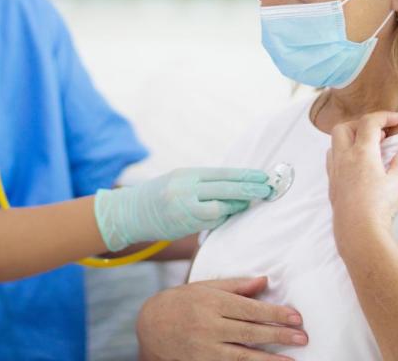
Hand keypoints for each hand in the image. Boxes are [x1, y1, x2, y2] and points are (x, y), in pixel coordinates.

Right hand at [94, 168, 270, 250]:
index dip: (244, 175)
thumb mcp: (178, 181)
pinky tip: (228, 213)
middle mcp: (185, 188)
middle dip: (248, 189)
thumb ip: (203, 183)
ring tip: (250, 202)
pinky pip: (210, 221)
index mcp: (186, 174)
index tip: (262, 176)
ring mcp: (183, 207)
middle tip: (267, 189)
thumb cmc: (159, 196)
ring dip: (237, 205)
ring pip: (220, 206)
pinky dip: (222, 216)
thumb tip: (234, 186)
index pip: (222, 173)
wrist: (130, 213)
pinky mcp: (183, 224)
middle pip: (225, 188)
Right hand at [137, 277, 305, 360]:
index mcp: (211, 302)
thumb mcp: (205, 287)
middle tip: (303, 337)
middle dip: (278, 335)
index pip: (249, 309)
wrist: (151, 326)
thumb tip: (265, 281)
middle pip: (249, 332)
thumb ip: (236, 285)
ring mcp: (205, 348)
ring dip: (269, 359)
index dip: (274, 313)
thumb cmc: (182, 301)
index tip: (296, 317)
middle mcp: (208, 326)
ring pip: (242, 356)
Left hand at [326, 111, 397, 254]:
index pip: (368, 123)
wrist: (358, 230)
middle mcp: (344, 158)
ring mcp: (335, 171)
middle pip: (343, 127)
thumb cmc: (380, 206)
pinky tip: (354, 164)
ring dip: (349, 138)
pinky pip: (331, 160)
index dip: (383, 116)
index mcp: (361, 153)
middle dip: (360, 124)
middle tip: (378, 131)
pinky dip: (342, 153)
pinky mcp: (332, 184)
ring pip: (334, 143)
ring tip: (367, 147)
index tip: (396, 118)